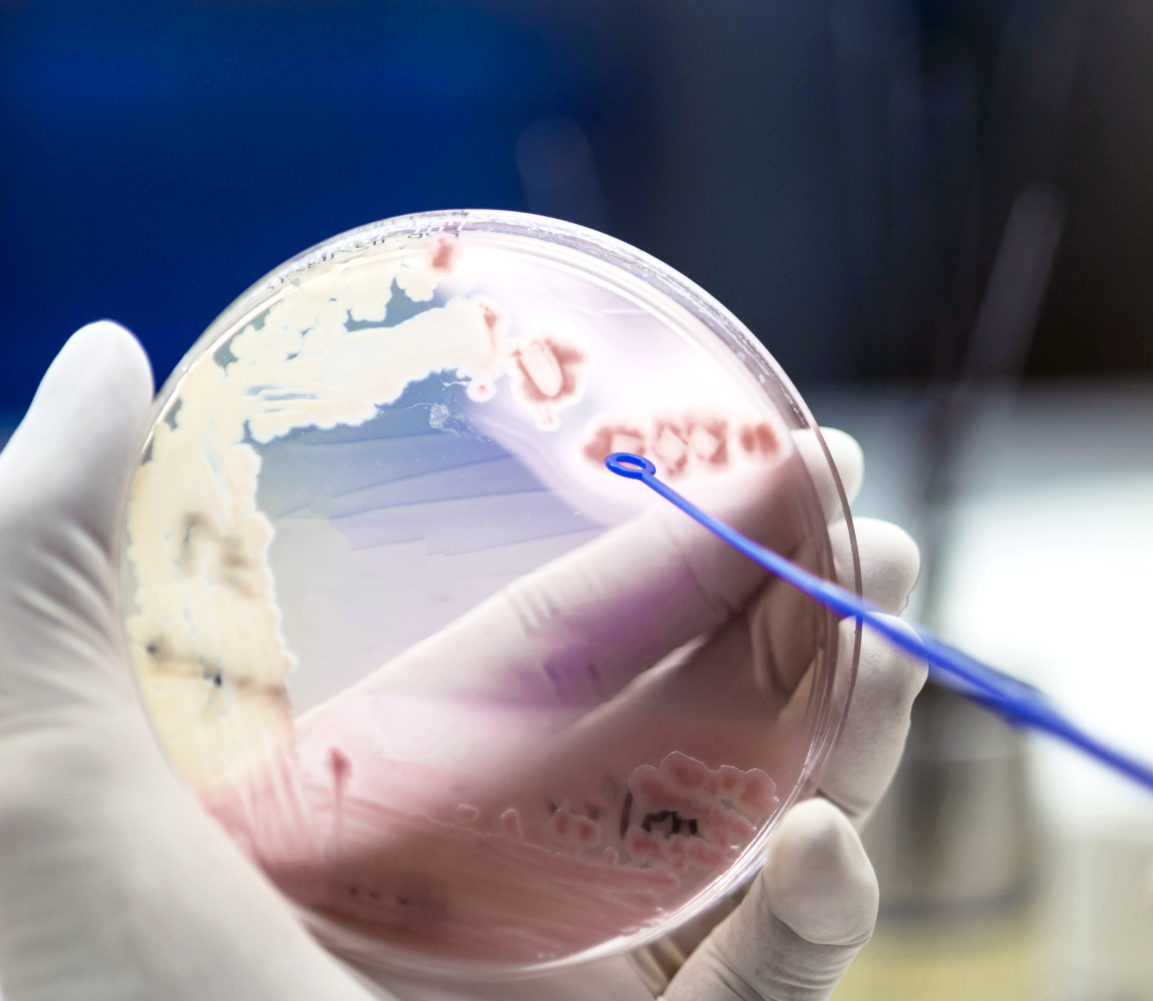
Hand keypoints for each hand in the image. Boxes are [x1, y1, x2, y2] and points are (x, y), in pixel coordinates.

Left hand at [0, 322, 924, 1000]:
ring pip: (764, 843)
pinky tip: (831, 844)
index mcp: (395, 798)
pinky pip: (762, 997)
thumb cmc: (67, 995)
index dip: (681, 543)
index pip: (569, 647)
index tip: (787, 446)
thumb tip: (111, 355)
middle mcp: (502, 879)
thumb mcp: (40, 750)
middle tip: (872, 526)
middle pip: (698, 732)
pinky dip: (819, 926)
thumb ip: (51, 546)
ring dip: (853, 736)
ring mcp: (582, 979)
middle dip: (806, 621)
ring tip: (894, 629)